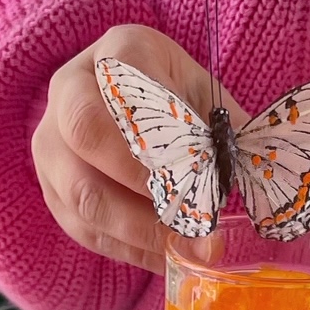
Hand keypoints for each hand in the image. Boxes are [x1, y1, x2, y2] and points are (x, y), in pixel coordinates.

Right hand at [32, 25, 243, 272]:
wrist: (119, 112)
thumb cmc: (169, 102)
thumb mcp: (200, 97)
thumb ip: (225, 126)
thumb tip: (257, 170)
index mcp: (114, 54)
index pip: (124, 78)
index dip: (160, 122)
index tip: (200, 160)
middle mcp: (68, 92)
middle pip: (85, 131)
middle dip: (143, 177)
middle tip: (191, 209)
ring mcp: (52, 147)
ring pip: (83, 193)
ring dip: (140, 227)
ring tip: (188, 244)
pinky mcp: (53, 195)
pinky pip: (87, 229)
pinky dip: (133, 249)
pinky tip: (170, 255)